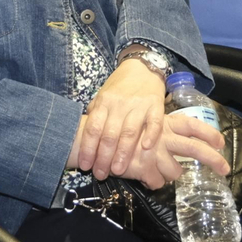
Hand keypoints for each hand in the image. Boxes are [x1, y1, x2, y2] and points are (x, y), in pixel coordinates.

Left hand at [74, 59, 166, 178]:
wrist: (142, 67)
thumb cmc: (120, 86)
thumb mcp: (103, 96)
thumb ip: (95, 113)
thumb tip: (85, 134)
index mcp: (104, 102)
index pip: (93, 128)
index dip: (88, 149)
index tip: (85, 165)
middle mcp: (119, 104)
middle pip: (109, 134)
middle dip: (104, 157)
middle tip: (100, 174)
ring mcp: (138, 105)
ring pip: (129, 132)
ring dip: (123, 153)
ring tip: (118, 170)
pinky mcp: (155, 105)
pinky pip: (153, 122)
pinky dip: (150, 135)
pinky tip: (146, 148)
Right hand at [75, 112, 230, 189]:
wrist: (92, 138)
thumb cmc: (117, 130)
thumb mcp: (139, 125)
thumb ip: (157, 134)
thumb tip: (170, 146)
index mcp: (161, 122)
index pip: (190, 125)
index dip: (207, 133)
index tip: (221, 142)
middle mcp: (160, 136)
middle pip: (193, 147)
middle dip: (211, 158)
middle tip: (225, 168)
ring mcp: (152, 152)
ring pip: (175, 172)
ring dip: (171, 174)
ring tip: (158, 171)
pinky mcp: (143, 167)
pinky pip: (157, 182)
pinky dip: (153, 182)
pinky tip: (144, 176)